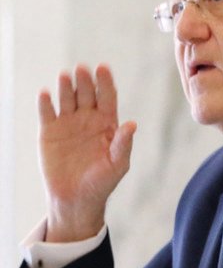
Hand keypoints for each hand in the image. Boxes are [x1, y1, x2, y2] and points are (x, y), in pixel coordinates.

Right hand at [38, 64, 136, 241]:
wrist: (77, 199)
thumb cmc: (102, 182)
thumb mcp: (118, 164)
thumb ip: (123, 144)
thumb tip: (132, 124)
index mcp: (108, 122)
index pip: (107, 97)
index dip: (105, 82)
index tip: (103, 68)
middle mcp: (88, 118)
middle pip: (87, 94)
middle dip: (85, 81)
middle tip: (82, 69)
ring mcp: (68, 123)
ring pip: (67, 99)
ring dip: (66, 87)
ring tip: (65, 75)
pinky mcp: (49, 132)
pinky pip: (47, 113)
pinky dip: (45, 103)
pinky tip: (45, 93)